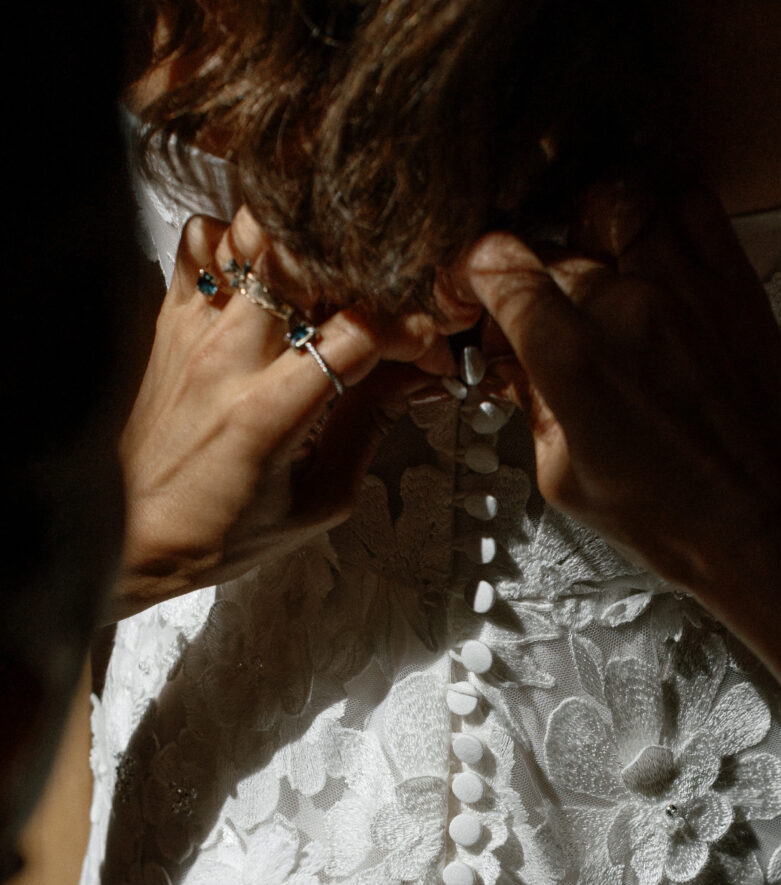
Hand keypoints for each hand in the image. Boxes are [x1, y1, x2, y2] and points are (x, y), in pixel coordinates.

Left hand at [114, 207, 459, 619]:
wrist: (135, 535)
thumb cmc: (220, 531)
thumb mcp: (319, 500)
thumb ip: (369, 427)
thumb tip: (413, 378)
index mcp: (269, 413)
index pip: (360, 333)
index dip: (411, 335)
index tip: (425, 353)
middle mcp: (227, 358)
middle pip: (302, 258)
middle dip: (358, 272)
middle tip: (378, 303)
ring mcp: (194, 330)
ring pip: (250, 234)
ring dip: (299, 249)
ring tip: (325, 286)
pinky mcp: (170, 321)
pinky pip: (200, 243)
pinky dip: (239, 245)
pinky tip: (264, 283)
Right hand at [462, 184, 780, 605]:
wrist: (768, 529)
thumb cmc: (676, 521)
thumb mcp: (567, 480)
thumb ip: (533, 406)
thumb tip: (513, 366)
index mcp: (574, 360)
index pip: (499, 266)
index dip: (472, 273)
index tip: (473, 287)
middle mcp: (628, 308)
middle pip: (554, 245)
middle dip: (532, 275)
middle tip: (537, 312)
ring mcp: (687, 287)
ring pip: (616, 201)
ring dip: (591, 228)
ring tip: (592, 265)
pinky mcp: (736, 286)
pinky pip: (690, 205)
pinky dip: (659, 212)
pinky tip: (650, 246)